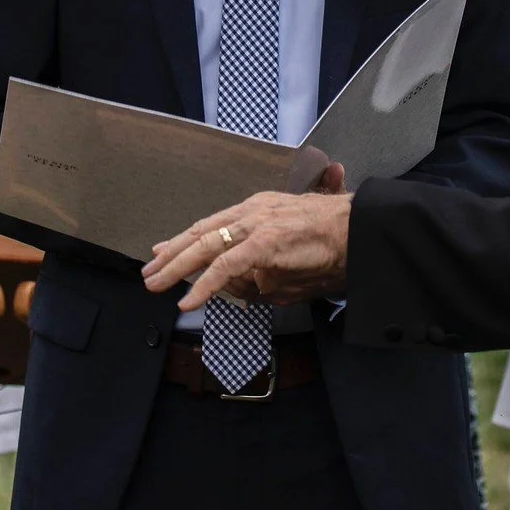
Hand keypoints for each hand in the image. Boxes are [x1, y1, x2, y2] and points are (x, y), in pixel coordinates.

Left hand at [142, 187, 353, 308]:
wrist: (358, 232)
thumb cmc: (332, 242)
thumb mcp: (288, 255)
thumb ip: (260, 268)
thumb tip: (235, 286)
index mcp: (257, 210)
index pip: (211, 225)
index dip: (185, 240)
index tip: (162, 251)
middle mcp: (252, 212)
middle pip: (202, 233)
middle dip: (172, 254)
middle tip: (150, 272)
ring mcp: (257, 224)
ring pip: (206, 246)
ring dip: (177, 268)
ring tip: (157, 284)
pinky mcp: (264, 242)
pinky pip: (226, 266)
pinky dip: (204, 284)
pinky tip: (190, 300)